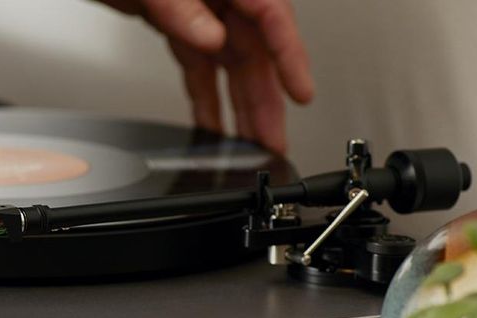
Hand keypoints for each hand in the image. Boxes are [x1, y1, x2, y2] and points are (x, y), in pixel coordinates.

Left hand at [101, 0, 313, 152]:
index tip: (300, 92)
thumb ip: (183, 9)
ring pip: (229, 68)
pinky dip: (205, 99)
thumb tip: (212, 40)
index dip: (290, 57)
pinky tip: (211, 127)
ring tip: (251, 146)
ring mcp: (199, 12)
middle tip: (274, 142)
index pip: (271, 18)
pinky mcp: (176, 26)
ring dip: (240, 109)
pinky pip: (198, 69)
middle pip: (254, 53)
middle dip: (265, 101)